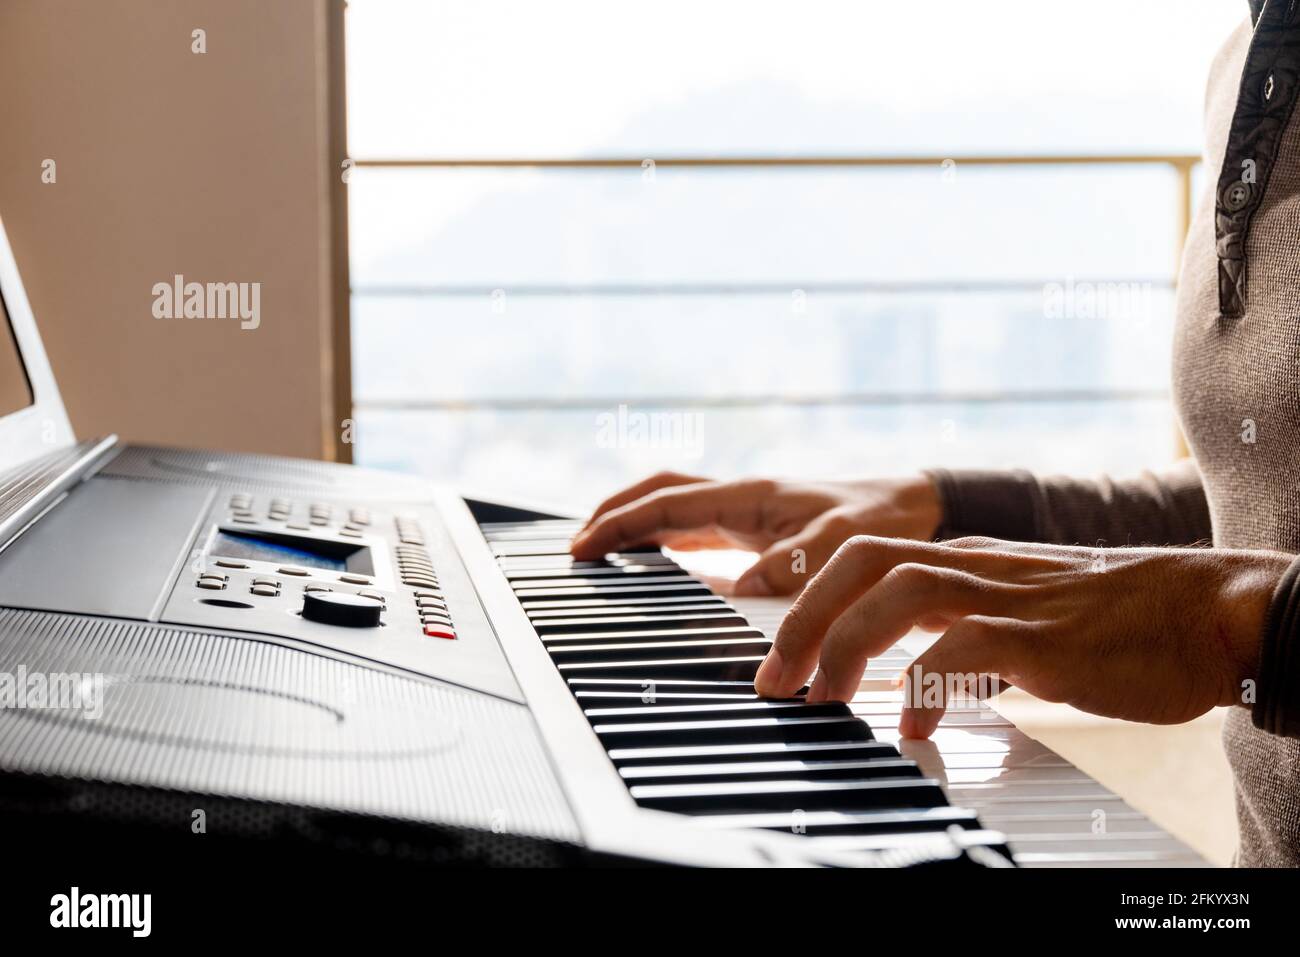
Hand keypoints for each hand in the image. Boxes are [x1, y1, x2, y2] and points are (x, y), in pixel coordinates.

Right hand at [569, 471, 941, 594]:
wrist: (910, 507)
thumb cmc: (879, 521)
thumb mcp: (842, 544)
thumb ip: (795, 563)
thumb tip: (741, 587)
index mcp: (750, 495)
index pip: (668, 502)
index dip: (622, 523)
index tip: (585, 545)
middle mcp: (739, 497)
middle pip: (658, 493)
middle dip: (613, 514)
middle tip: (578, 546)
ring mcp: (743, 509)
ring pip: (671, 505)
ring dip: (633, 522)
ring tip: (599, 550)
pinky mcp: (752, 526)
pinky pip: (693, 524)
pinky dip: (662, 535)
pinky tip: (652, 559)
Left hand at [756, 535, 1290, 736]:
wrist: (1203, 611)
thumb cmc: (1110, 621)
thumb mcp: (1016, 613)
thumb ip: (959, 632)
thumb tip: (907, 680)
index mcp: (961, 561)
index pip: (860, 556)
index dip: (803, 594)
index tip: (772, 652)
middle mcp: (973, 567)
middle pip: (860, 560)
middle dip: (802, 615)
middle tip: (774, 679)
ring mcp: (1008, 596)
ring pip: (901, 590)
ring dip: (846, 642)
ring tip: (824, 699)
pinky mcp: (1045, 636)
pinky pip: (967, 648)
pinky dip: (926, 684)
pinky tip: (914, 728)